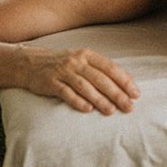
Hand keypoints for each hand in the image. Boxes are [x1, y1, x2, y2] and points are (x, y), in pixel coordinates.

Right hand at [23, 47, 137, 115]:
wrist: (30, 63)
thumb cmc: (61, 64)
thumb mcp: (81, 60)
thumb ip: (100, 68)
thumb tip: (127, 79)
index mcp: (87, 54)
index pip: (110, 67)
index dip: (124, 80)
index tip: (136, 93)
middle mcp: (76, 61)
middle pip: (100, 78)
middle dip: (117, 93)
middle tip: (129, 106)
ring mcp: (63, 71)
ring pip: (85, 86)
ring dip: (99, 99)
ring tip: (111, 111)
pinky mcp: (50, 82)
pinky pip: (66, 93)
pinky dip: (77, 101)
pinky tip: (87, 110)